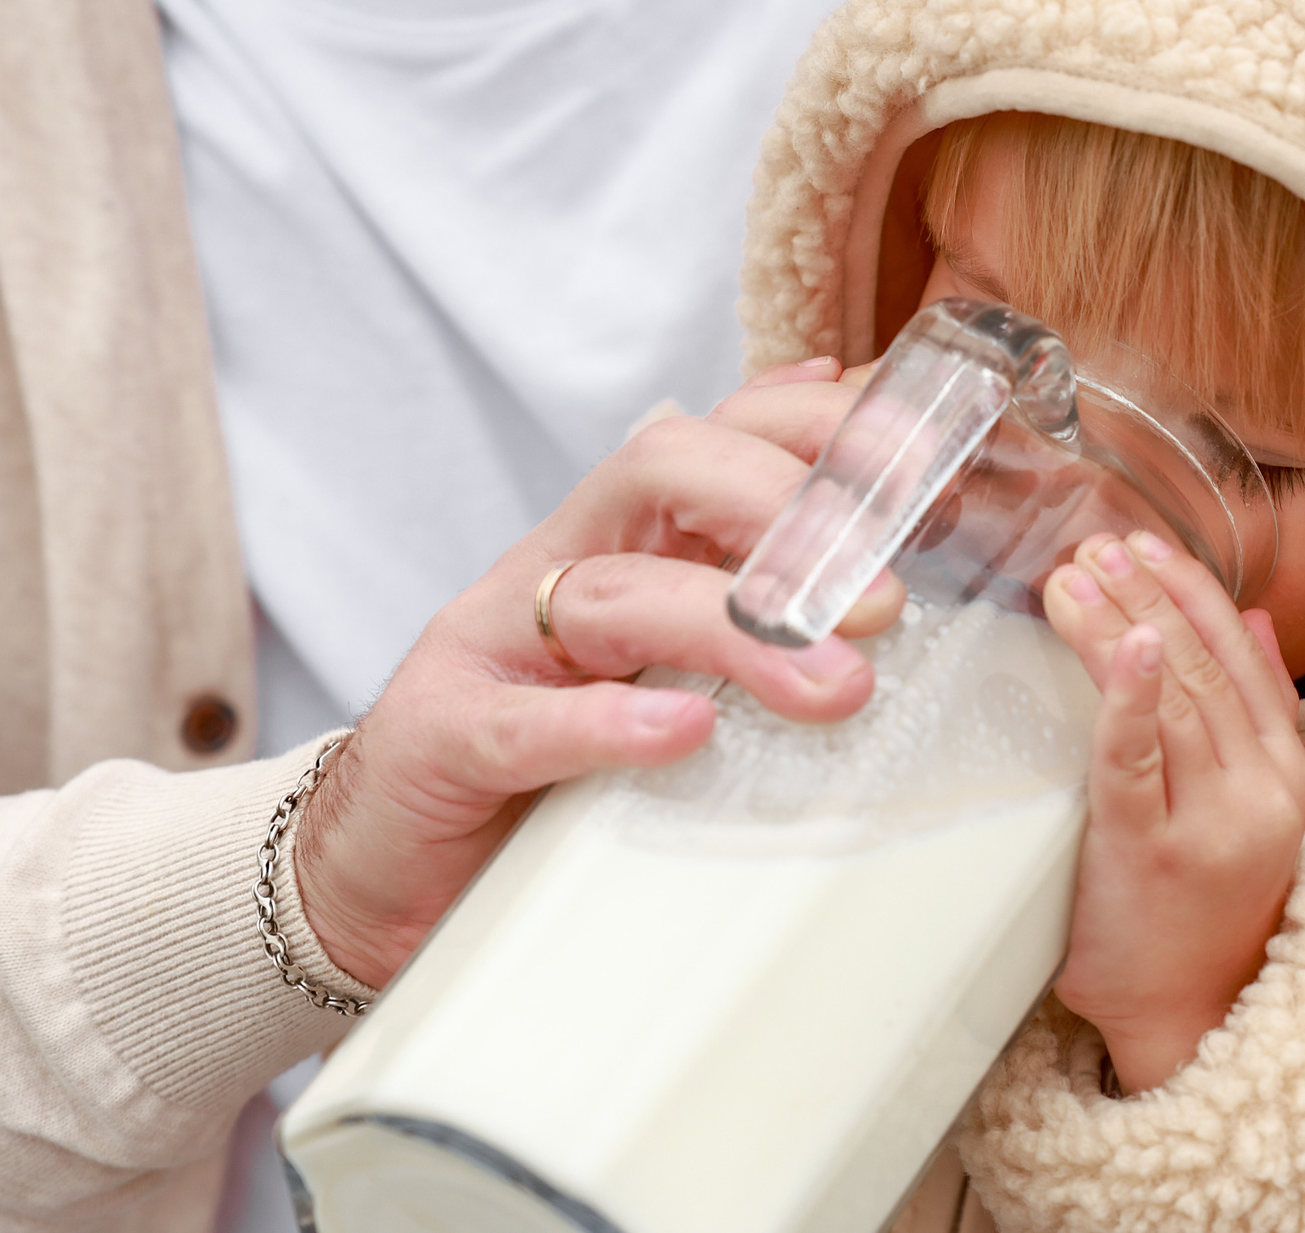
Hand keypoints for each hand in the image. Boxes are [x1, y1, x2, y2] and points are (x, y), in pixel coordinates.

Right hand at [293, 358, 901, 988]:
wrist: (382, 873)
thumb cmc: (546, 759)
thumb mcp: (660, 661)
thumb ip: (743, 584)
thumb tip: (861, 486)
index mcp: (623, 539)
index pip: (721, 433)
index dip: (820, 431)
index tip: (922, 472)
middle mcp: (558, 566)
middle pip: (663, 470)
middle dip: (785, 506)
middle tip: (885, 594)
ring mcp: (493, 646)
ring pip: (616, 594)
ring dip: (736, 630)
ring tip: (836, 685)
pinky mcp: (443, 739)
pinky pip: (524, 721)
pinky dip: (608, 722)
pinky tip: (681, 735)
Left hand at [1042, 529, 1304, 1092]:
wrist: (1194, 1019)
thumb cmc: (1209, 909)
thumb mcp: (1258, 808)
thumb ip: (1261, 715)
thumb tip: (1255, 617)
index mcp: (1286, 776)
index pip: (1242, 660)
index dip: (1193, 593)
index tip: (1146, 545)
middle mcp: (1258, 793)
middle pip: (1202, 670)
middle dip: (1146, 596)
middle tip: (1095, 547)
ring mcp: (1207, 824)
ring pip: (1170, 700)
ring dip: (1120, 626)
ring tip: (1076, 578)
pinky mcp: (1149, 854)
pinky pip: (1137, 761)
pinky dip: (1130, 698)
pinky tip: (1123, 647)